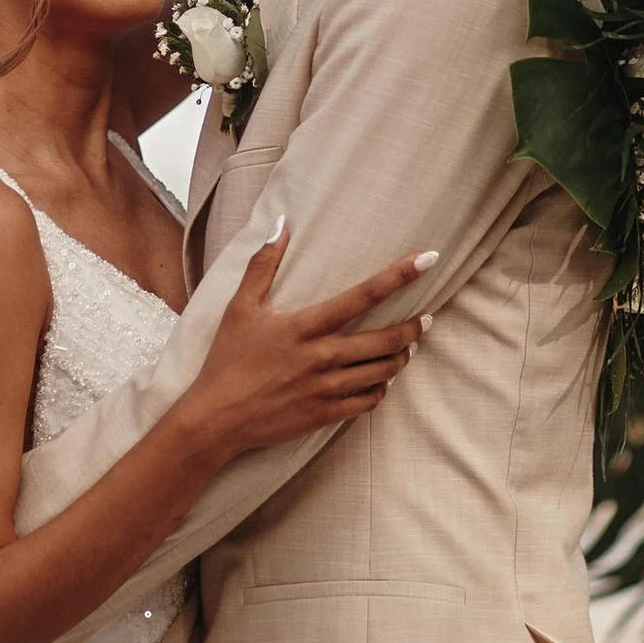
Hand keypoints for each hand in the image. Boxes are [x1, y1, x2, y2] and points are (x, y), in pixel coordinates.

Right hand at [179, 222, 433, 460]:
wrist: (215, 419)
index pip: (363, 294)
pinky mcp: (325, 414)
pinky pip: (368, 401)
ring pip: (383, 371)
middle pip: (385, 339)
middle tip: (427, 319)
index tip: (428, 259)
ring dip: (401, 357)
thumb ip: (263, 264)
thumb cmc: (227, 360)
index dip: (399, 275)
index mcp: (305, 326)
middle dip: (413, 328)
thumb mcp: (240, 307)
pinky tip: (381, 380)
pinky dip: (381, 389)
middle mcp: (321, 356)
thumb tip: (280, 223)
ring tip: (406, 348)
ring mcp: (326, 388)